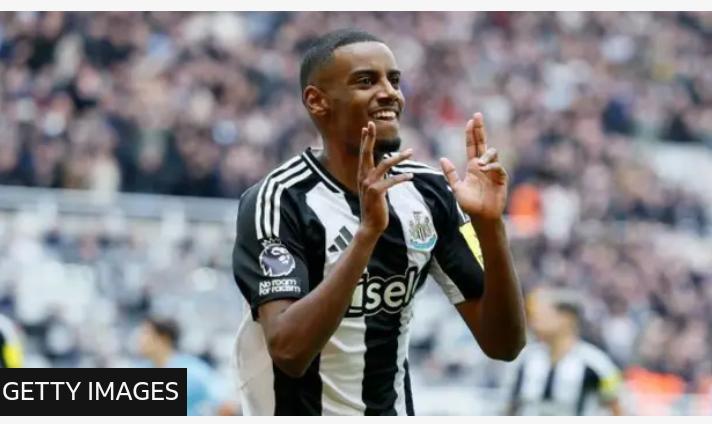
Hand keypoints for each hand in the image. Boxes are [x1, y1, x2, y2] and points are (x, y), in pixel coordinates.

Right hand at [358, 121, 413, 235]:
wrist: (370, 225)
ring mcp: (368, 184)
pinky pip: (391, 181)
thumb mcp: (373, 189)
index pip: (364, 154)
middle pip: (366, 153)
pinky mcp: (376, 192)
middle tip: (373, 124)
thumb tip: (383, 168)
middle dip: (370, 138)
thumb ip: (376, 178)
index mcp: (362, 175)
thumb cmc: (374, 207)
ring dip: (399, 157)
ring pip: (384, 164)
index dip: (366, 140)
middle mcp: (363, 177)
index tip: (367, 126)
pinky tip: (410, 176)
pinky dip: (402, 178)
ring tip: (411, 152)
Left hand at [440, 112, 507, 219]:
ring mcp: (493, 171)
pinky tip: (484, 169)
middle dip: (480, 129)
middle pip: (482, 142)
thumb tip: (442, 158)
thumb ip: (450, 174)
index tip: (470, 121)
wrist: (482, 217)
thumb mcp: (456, 188)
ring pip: (492, 153)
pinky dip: (491, 166)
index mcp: (472, 166)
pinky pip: (498, 167)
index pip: (472, 145)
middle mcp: (483, 165)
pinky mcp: (501, 178)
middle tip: (477, 116)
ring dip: (485, 155)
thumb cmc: (469, 204)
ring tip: (478, 164)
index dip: (471, 133)